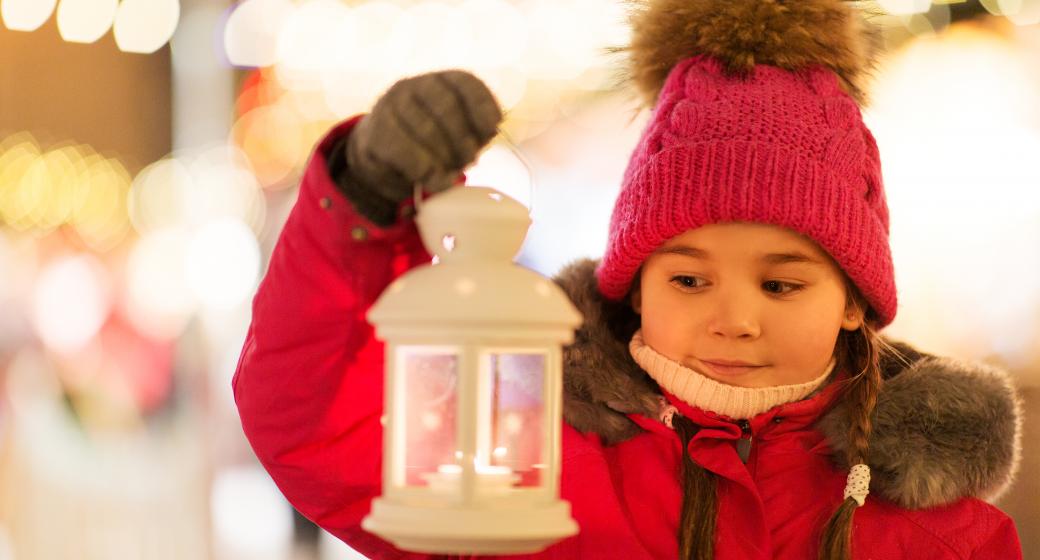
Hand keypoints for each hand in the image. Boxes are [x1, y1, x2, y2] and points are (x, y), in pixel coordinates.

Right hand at [339, 70, 502, 224]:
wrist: (379, 157)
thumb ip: (476, 132)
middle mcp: (413, 86)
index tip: (491, 131)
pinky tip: (431, 178)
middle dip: (462, 139)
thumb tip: (491, 131)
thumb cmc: (429, 145)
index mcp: (440, 82)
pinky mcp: (374, 131)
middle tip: (469, 162)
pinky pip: (402, 149)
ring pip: (425, 128)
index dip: (482, 106)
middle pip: (446, 106)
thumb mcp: (457, 135)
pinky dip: (422, 167)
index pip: (465, 83)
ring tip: (450, 174)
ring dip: (444, 157)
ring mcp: (390, 106)